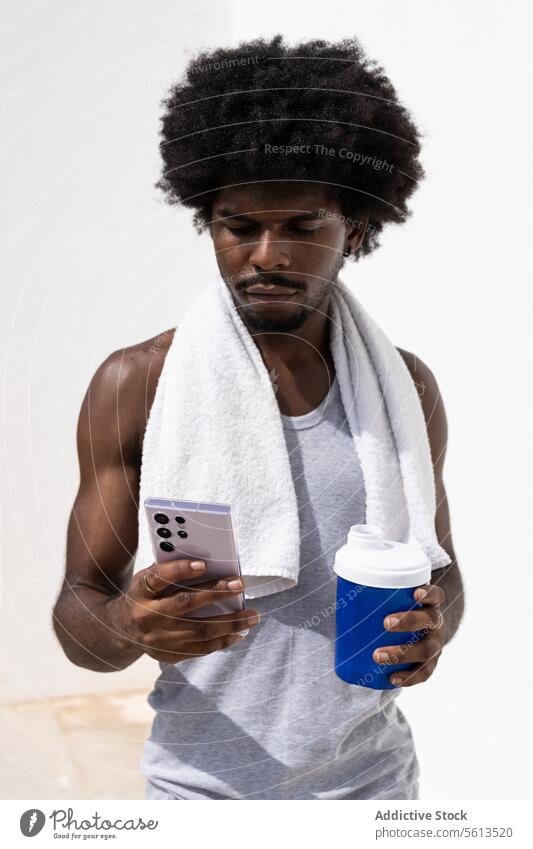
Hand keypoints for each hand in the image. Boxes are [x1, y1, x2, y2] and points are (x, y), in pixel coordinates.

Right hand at [108, 559, 259, 663]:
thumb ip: (170, 572)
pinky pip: (199, 649)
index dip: (180, 571)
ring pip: (198, 631)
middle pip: (184, 605)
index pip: (159, 578)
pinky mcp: (167, 655)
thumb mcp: (146, 579)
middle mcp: (146, 616)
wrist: (118, 630)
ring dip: (230, 623)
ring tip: (253, 616)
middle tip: (240, 585)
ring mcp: (158, 639)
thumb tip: (211, 565)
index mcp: (139, 592)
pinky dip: (222, 641)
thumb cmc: (142, 596)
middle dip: (216, 594)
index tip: (203, 564)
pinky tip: (239, 634)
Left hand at [372, 584, 445, 686]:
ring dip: (402, 653)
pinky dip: (407, 677)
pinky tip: (391, 679)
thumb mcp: (391, 600)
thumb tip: (341, 582)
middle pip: (429, 621)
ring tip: (377, 656)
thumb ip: (374, 593)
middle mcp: (436, 625)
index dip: (429, 594)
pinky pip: (423, 673)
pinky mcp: (430, 665)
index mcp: (429, 605)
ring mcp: (435, 646)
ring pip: (426, 650)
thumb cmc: (396, 612)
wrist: (416, 635)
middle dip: (409, 621)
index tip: (414, 593)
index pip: (436, 595)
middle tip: (386, 623)